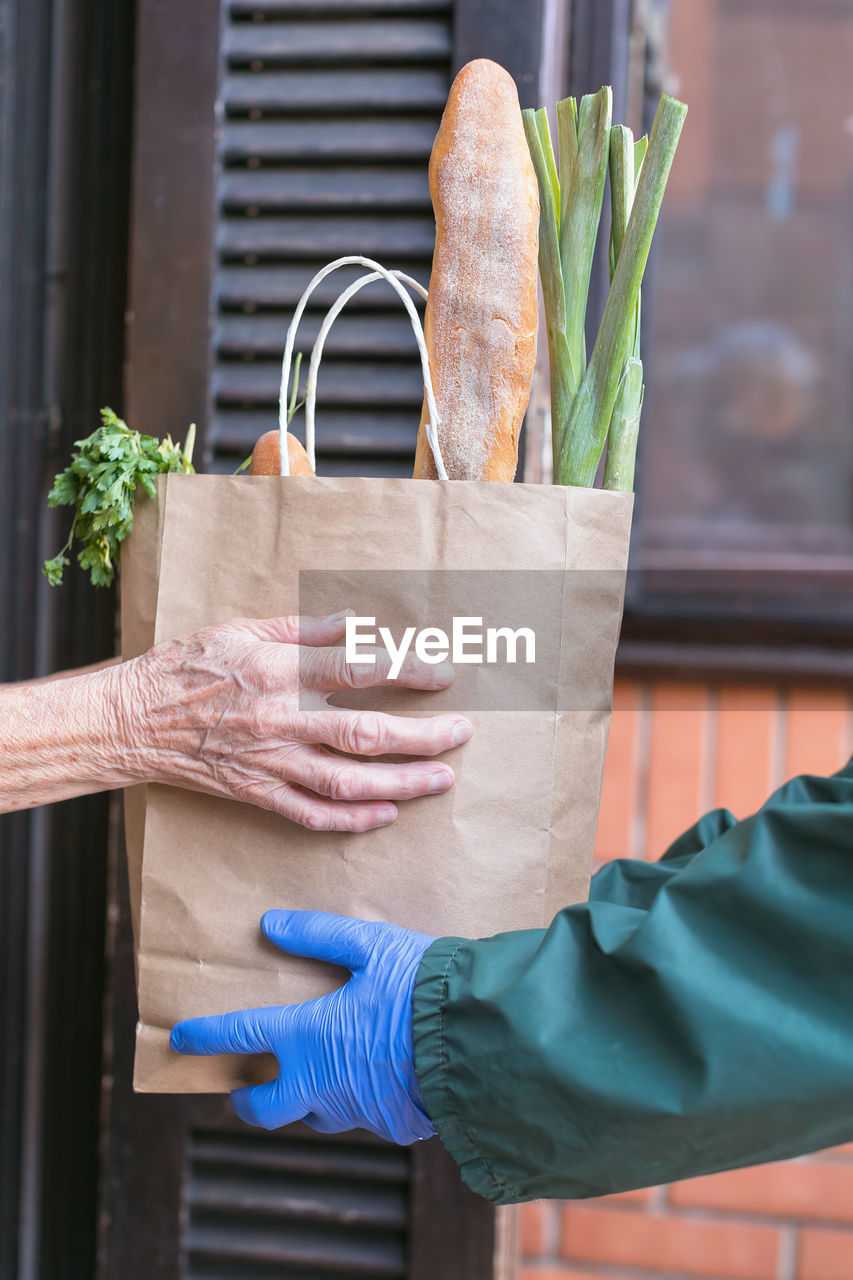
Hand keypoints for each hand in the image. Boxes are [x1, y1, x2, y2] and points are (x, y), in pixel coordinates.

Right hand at [120, 612, 471, 830]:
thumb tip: (355, 621)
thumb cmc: (185, 666)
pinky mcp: (257, 794)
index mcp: (277, 671)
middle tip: (462, 734)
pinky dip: (353, 820)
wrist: (130, 721)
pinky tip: (387, 815)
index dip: (406, 670)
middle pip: (365, 734)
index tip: (442, 673)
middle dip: (422, 737)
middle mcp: (279, 720)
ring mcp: (269, 763)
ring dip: (402, 784)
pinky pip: (313, 816)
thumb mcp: (241, 629)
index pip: (356, 670)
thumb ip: (303, 628)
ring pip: (348, 782)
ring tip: (442, 779)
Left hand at [170, 909, 435, 1143]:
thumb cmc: (423, 986)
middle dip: (246, 1100)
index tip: (179, 1038)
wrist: (478, 1039)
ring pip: (316, 1113)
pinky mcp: (393, 1124)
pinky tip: (377, 1075)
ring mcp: (357, 1110)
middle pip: (264, 1109)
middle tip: (241, 1088)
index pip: (240, 1037)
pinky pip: (364, 1114)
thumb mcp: (372, 946)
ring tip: (315, 1074)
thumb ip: (321, 935)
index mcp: (309, 1037)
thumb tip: (272, 926)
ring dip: (306, 1097)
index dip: (205, 1036)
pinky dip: (359, 1097)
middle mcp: (322, 1084)